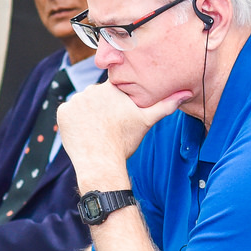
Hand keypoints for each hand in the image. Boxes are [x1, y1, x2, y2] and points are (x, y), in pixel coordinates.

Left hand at [55, 80, 189, 187]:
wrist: (101, 162)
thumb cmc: (124, 142)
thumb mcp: (146, 120)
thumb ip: (166, 104)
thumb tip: (187, 92)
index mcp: (112, 87)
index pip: (113, 88)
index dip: (115, 101)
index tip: (116, 115)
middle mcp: (92, 89)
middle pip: (96, 96)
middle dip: (100, 108)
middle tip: (106, 127)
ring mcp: (75, 100)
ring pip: (82, 104)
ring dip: (86, 114)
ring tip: (95, 130)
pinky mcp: (62, 112)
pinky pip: (68, 113)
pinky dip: (73, 121)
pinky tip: (83, 132)